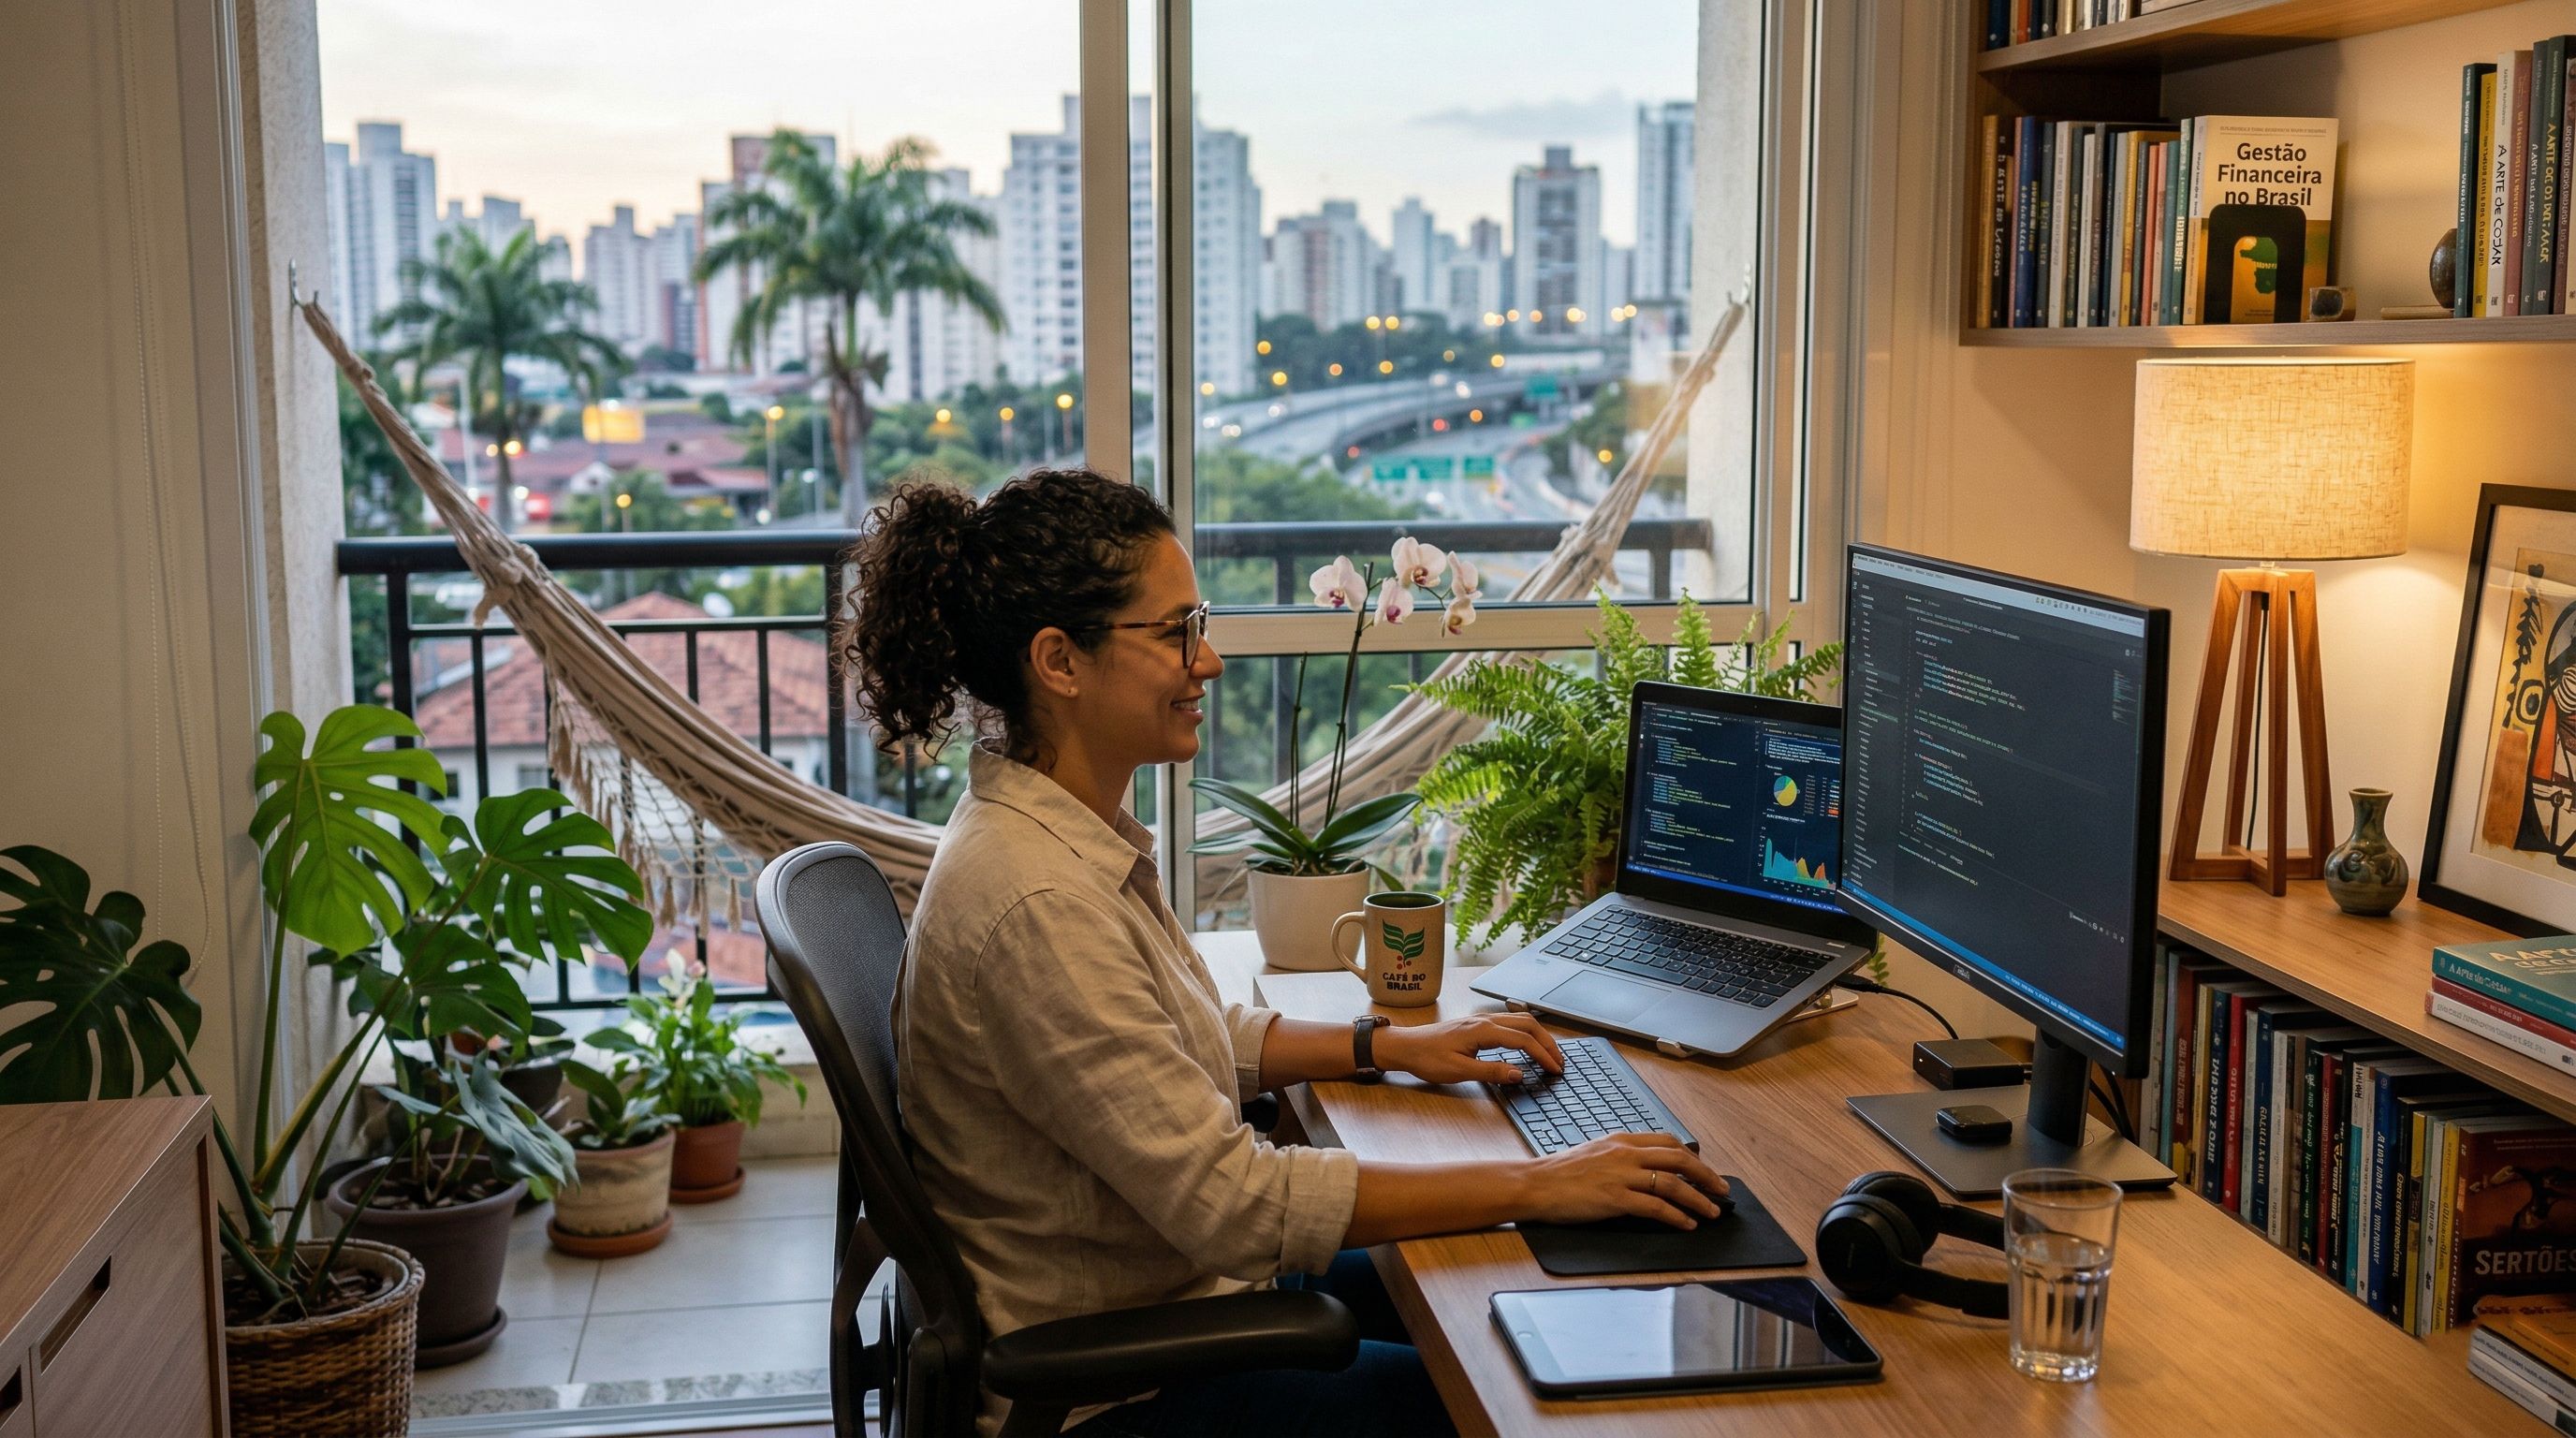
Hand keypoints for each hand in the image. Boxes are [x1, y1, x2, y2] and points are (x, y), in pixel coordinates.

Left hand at [1374, 1013, 1564, 1083]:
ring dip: (1538, 1035)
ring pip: (1520, 1020)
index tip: (1555, 1070)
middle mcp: (1485, 1020)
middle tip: (1559, 1062)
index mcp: (1483, 1030)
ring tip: (1549, 1053)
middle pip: (1528, 1024)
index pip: (1523, 1040)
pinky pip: (1510, 1022)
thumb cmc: (1427, 1058)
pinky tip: (1527, 1042)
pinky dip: (1526, 1031)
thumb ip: (1491, 1072)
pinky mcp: (1477, 1024)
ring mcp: (1481, 1020)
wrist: (1405, 1046)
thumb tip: (1519, 1073)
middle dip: (1547, 1042)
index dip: (1542, 1055)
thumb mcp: (1459, 1071)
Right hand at [1519, 1133, 1730, 1228]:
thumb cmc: (1558, 1174)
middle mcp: (1624, 1153)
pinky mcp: (1615, 1198)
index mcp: (1620, 1140)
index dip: (1692, 1156)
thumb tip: (1644, 1170)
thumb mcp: (1594, 1154)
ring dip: (1698, 1198)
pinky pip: (1655, 1207)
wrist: (1533, 1185)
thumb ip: (1620, 1157)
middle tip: (1721, 1189)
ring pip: (1672, 1183)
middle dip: (1706, 1175)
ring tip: (1712, 1211)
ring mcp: (1621, 1175)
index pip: (1666, 1142)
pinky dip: (1677, 1216)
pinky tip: (1687, 1224)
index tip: (1704, 1169)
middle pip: (1678, 1158)